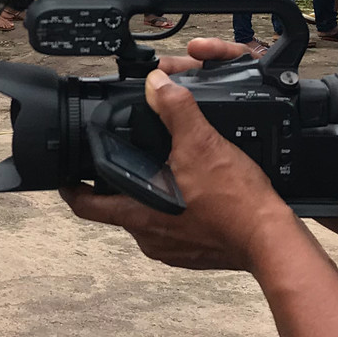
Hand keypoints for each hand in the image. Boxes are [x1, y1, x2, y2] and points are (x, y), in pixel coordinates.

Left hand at [61, 50, 292, 270]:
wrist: (272, 238)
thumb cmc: (236, 202)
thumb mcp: (200, 143)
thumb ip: (174, 109)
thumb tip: (157, 83)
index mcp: (138, 214)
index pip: (85, 205)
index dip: (71, 187)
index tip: (65, 175)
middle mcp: (148, 237)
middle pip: (117, 208)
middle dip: (116, 184)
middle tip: (120, 159)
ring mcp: (172, 249)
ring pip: (146, 219)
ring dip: (149, 196)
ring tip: (160, 170)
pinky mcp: (194, 253)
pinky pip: (174, 229)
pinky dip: (176, 211)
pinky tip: (192, 193)